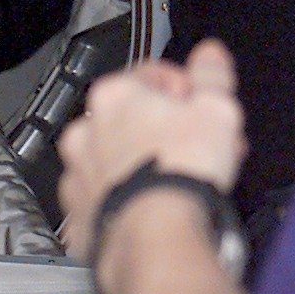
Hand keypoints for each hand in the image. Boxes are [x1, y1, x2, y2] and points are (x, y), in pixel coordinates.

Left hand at [55, 41, 247, 260]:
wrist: (156, 238)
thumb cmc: (181, 173)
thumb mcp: (216, 108)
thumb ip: (212, 75)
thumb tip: (209, 55)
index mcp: (115, 97)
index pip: (152, 76)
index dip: (185, 90)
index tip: (203, 109)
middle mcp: (86, 133)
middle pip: (131, 120)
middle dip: (166, 131)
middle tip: (199, 149)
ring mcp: (78, 178)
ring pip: (113, 162)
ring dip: (141, 166)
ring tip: (177, 183)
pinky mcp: (80, 219)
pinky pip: (104, 203)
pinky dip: (125, 203)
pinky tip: (151, 210)